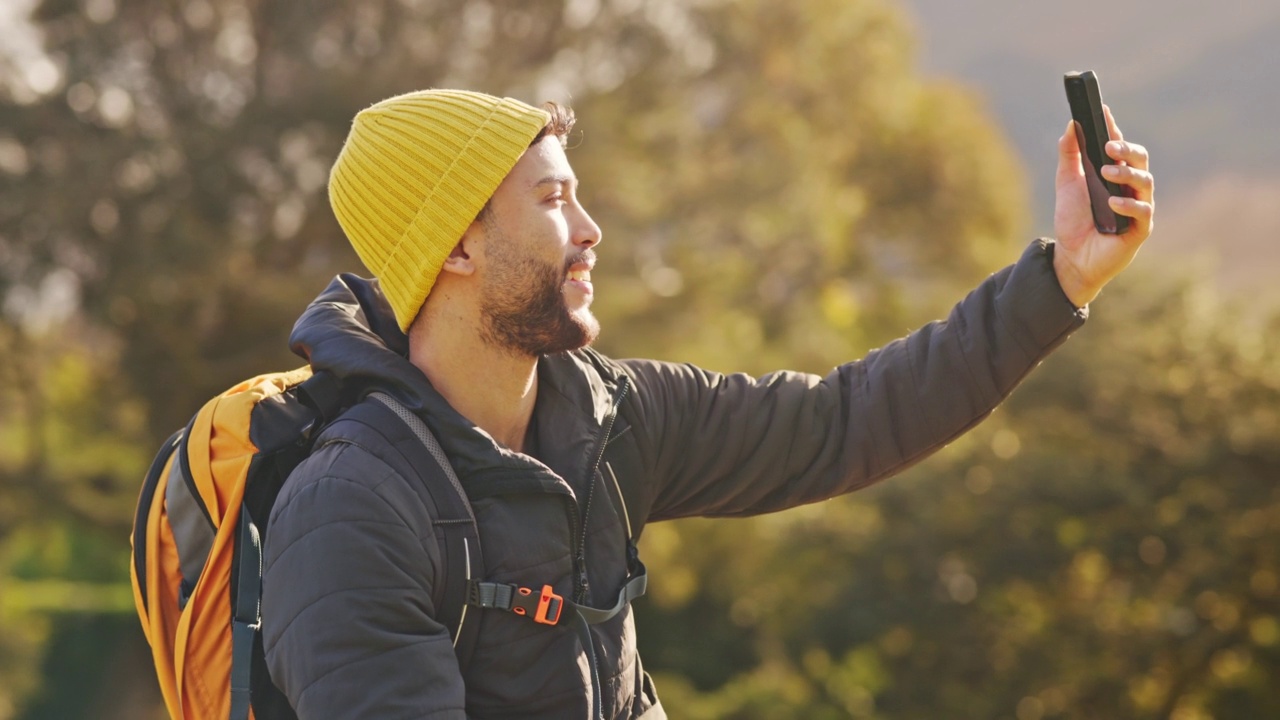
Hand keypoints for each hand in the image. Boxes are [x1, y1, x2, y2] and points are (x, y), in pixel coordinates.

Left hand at [1052, 105, 1153, 306]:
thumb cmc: (1073, 220)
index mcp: (1114, 172)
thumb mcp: (1067, 183)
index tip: (1101, 110)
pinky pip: (1143, 211)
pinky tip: (1113, 202)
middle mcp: (1130, 186)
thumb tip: (1071, 125)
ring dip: (1127, 174)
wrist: (1071, 257)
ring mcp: (1138, 206)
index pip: (1119, 145)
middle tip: (1108, 146)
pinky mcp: (1141, 228)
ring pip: (1145, 182)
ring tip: (1106, 172)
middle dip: (1127, 149)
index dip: (1112, 127)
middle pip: (1140, 159)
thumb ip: (1069, 155)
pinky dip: (1128, 205)